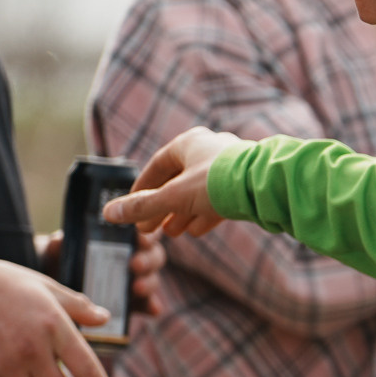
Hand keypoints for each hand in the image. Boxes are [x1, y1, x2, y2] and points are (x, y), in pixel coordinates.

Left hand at [35, 229, 167, 318]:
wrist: (54, 286)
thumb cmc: (61, 259)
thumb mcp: (58, 250)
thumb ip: (60, 245)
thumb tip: (60, 240)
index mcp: (123, 237)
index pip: (143, 230)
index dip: (146, 233)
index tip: (139, 237)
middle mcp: (135, 257)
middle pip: (154, 255)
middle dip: (147, 260)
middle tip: (135, 265)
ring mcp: (137, 281)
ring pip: (153, 278)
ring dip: (149, 282)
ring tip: (137, 288)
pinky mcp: (135, 303)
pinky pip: (149, 305)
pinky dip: (152, 306)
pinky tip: (152, 310)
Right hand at [106, 128, 246, 238]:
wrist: (266, 186)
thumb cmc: (219, 183)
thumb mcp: (174, 197)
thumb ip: (142, 207)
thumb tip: (109, 214)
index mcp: (190, 143)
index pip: (157, 166)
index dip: (142, 189)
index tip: (131, 208)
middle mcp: (210, 150)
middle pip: (178, 181)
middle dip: (162, 207)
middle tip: (148, 229)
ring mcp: (230, 167)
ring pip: (199, 193)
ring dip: (183, 214)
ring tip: (172, 233)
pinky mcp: (245, 184)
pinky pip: (219, 200)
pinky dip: (205, 215)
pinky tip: (197, 232)